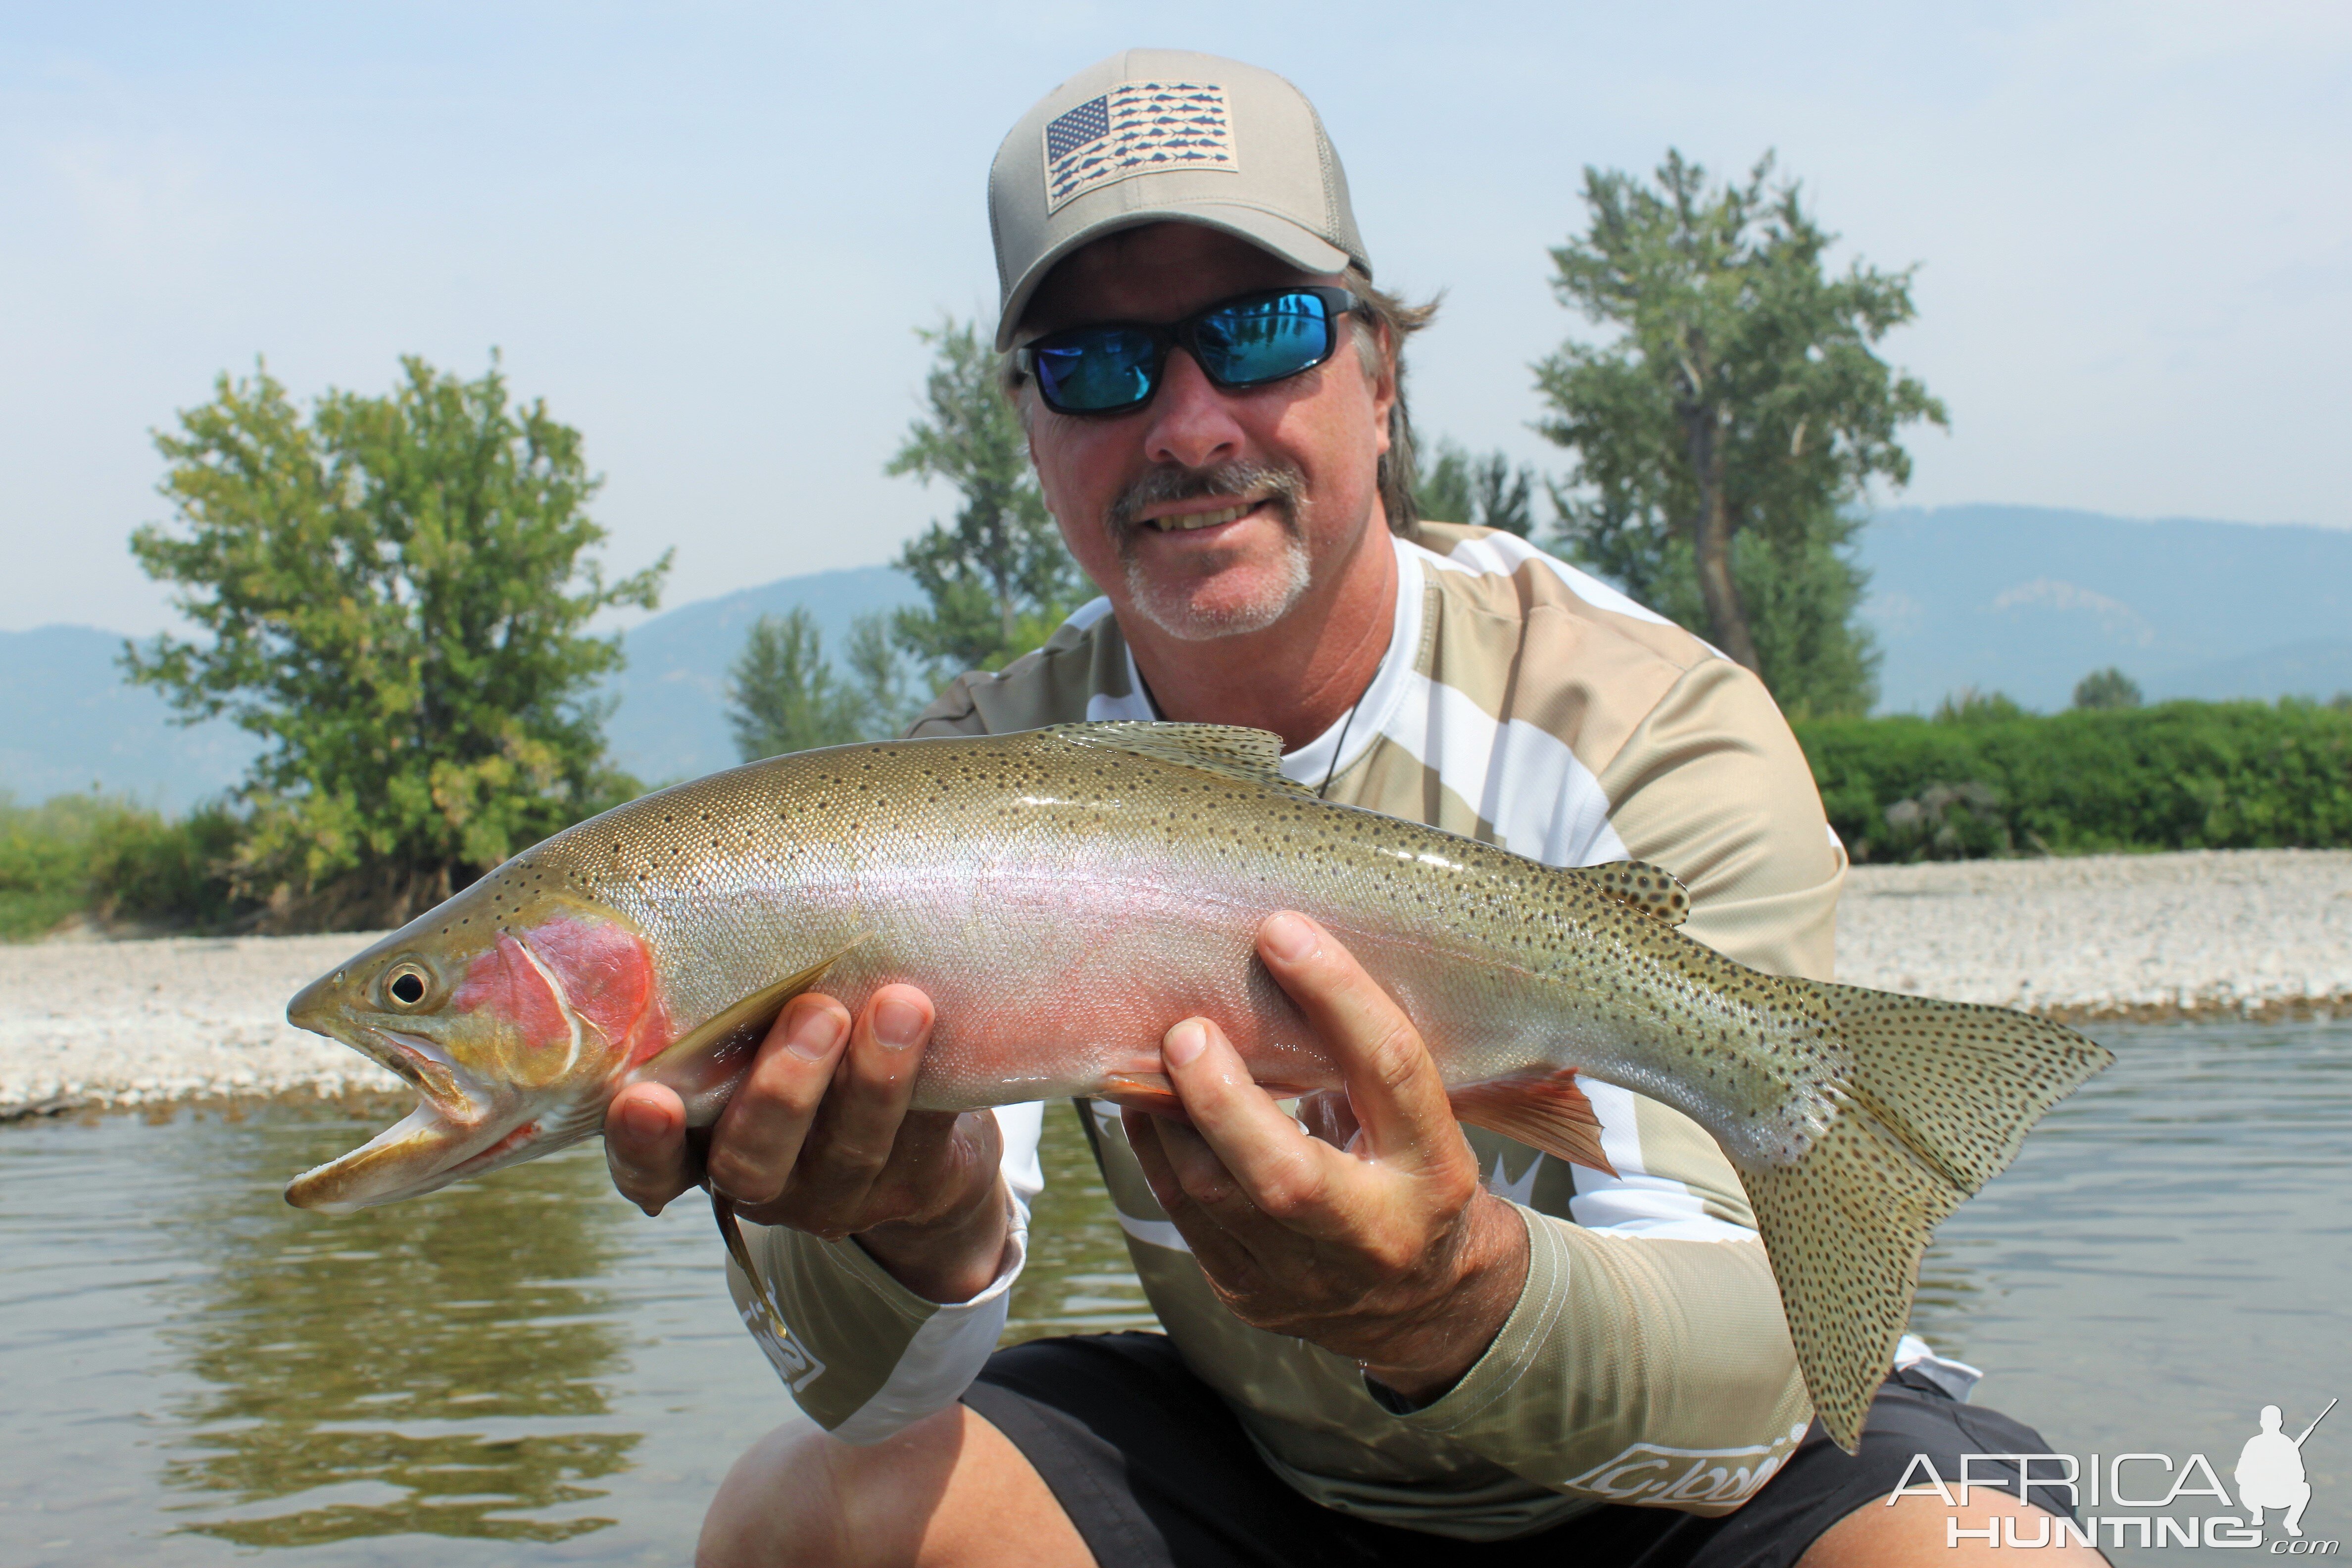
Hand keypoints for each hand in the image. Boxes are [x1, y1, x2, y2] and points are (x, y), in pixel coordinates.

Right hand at [603, 985, 1009, 1303]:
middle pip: (752, 1161)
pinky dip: (932, 1082)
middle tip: (816, 1014)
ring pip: (849, 1149)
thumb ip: (743, 999)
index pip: (651, 1166)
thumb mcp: (763, 1031)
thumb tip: (737, 887)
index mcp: (705, 1142)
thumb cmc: (818, 1056)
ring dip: (875, 1078)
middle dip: (780, 1092)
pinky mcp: (913, 1187)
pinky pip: (923, 1140)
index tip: (644, 1099)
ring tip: (900, 1005)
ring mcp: (838, 1192)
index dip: (641, 1143)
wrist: (920, 1143)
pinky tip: (941, 1025)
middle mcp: (764, 1178)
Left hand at [1124, 912, 1528, 1402]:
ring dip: (1174, 1118)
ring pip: (1216, 1198)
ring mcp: (1306, 1279)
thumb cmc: (1416, 1180)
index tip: (1283, 933)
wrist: (1428, 1304)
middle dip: (1222, 1099)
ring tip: (1154, 1054)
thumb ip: (1366, 1065)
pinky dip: (1159, 1153)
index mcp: (1436, 1173)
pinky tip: (1149, 1105)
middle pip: (1287, 1176)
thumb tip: (1280, 958)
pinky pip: (1185, 1217)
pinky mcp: (1250, 1295)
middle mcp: (1375, 1234)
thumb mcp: (1423, 1124)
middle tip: (1185, 1032)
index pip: (1392, 1073)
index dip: (1338, 997)